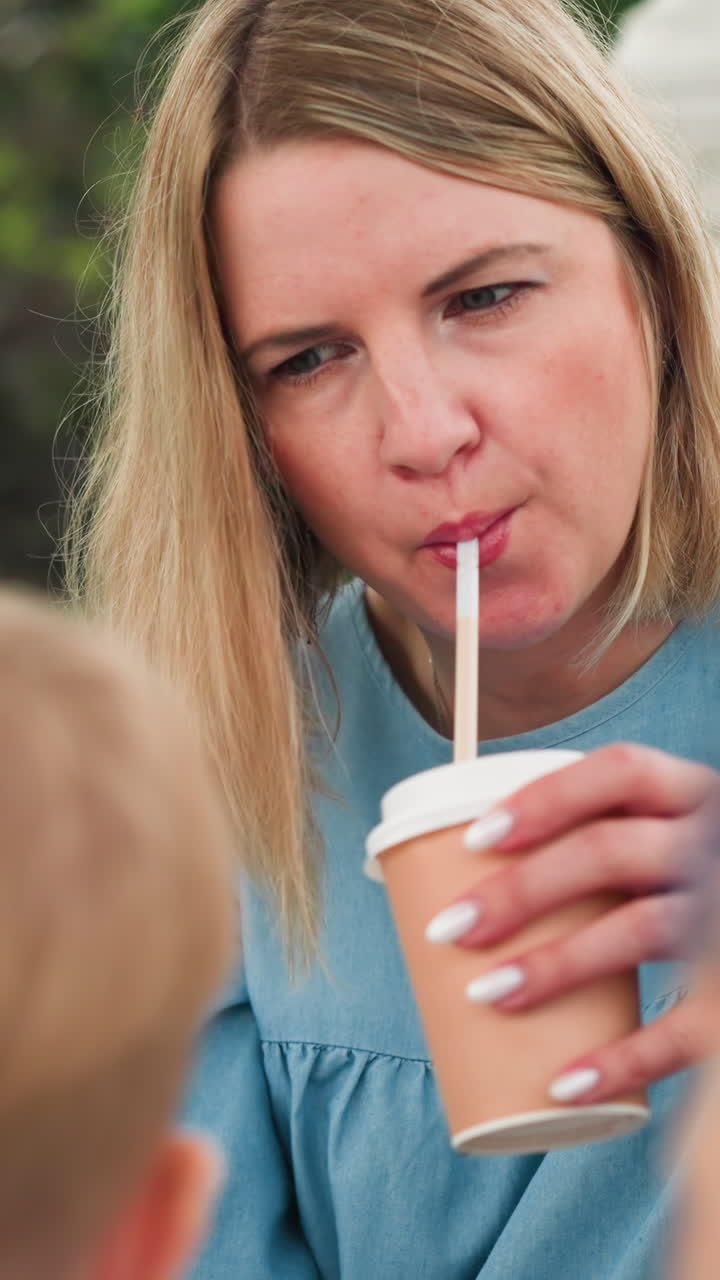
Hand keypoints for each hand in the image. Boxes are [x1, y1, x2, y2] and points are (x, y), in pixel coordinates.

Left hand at [426, 744, 719, 1102]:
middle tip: (451, 929)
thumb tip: (467, 887)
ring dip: (555, 964)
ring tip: (486, 995)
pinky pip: (687, 1027)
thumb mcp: (670, 843)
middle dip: (521, 890)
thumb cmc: (699, 886)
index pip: (621, 771)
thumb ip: (603, 848)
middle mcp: (715, 846)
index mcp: (691, 796)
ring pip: (640, 928)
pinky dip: (622, 1058)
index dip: (547, 798)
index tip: (476, 837)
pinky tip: (565, 1083)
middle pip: (609, 851)